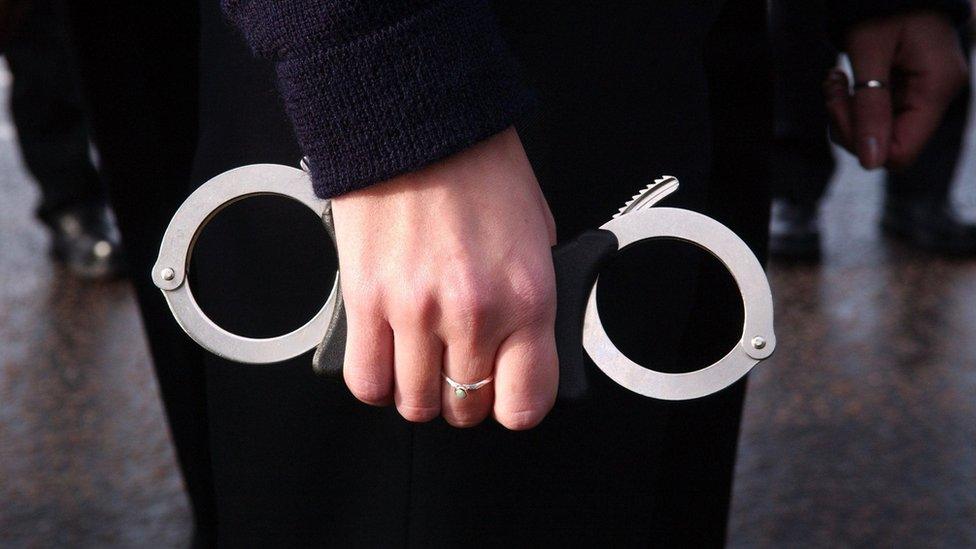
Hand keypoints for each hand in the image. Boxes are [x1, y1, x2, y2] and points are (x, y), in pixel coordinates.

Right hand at [329, 127, 558, 429]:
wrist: (417, 122)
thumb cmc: (479, 168)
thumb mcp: (537, 237)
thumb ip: (528, 302)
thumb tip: (519, 348)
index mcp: (526, 297)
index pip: (525, 402)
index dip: (514, 406)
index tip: (506, 396)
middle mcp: (472, 313)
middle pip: (464, 407)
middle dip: (464, 398)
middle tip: (460, 371)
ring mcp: (415, 311)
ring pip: (413, 404)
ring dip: (418, 392)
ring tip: (420, 361)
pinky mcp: (365, 301)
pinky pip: (366, 380)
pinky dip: (376, 380)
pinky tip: (386, 355)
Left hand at [824, 10, 967, 169]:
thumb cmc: (882, 4)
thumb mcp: (869, 52)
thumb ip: (870, 106)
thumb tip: (871, 163)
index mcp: (937, 87)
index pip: (901, 152)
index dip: (863, 144)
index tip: (840, 107)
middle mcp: (937, 96)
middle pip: (885, 146)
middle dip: (849, 124)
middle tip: (833, 87)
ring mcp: (924, 95)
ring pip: (876, 134)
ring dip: (845, 113)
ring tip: (835, 78)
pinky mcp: (909, 92)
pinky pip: (876, 116)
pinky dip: (852, 104)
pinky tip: (843, 78)